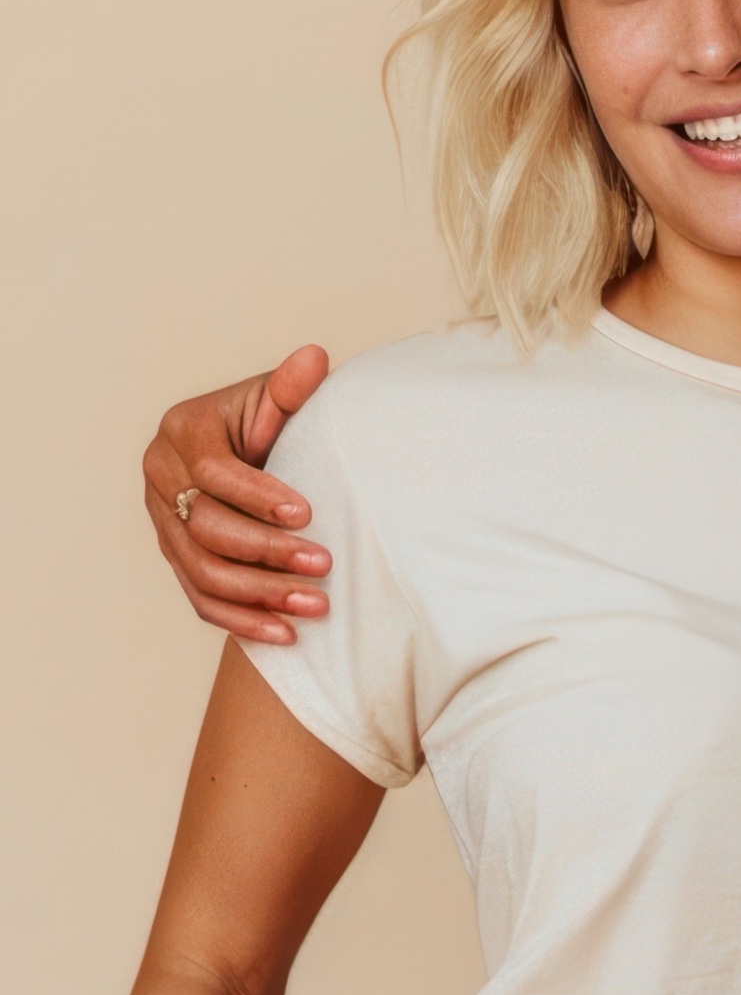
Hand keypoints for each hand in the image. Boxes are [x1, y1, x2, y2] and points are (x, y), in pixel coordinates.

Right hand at [142, 347, 331, 643]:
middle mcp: (162, 478)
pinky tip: (286, 635)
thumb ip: (293, 386)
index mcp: (183, 432)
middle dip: (267, 551)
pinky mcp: (176, 556)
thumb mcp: (278, 399)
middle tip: (324, 565)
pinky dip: (242, 620)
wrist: (252, 447)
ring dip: (260, 594)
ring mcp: (163, 522)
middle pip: (205, 528)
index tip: (307, 512)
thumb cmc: (269, 419)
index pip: (214, 471)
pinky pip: (201, 598)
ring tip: (315, 606)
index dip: (258, 495)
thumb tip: (314, 358)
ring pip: (202, 571)